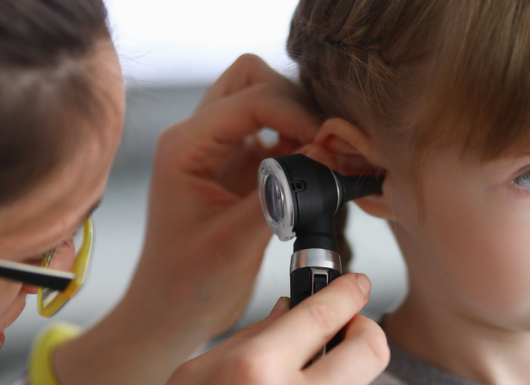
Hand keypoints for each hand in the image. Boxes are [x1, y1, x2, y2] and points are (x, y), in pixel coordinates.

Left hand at [131, 53, 319, 337]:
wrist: (170, 313)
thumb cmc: (187, 285)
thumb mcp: (235, 242)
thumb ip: (281, 195)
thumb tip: (326, 156)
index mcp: (186, 145)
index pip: (252, 98)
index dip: (297, 115)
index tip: (328, 146)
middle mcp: (199, 136)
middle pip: (254, 79)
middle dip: (295, 103)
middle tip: (323, 145)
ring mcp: (220, 148)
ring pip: (267, 100)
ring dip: (300, 121)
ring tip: (323, 159)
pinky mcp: (240, 166)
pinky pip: (278, 134)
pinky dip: (302, 144)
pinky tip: (316, 171)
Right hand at [167, 274, 388, 384]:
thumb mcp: (198, 374)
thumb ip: (252, 337)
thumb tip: (291, 309)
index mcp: (257, 370)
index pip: (326, 313)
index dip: (348, 293)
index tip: (356, 285)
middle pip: (372, 350)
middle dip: (365, 331)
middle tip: (347, 328)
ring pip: (361, 383)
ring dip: (344, 371)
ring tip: (309, 372)